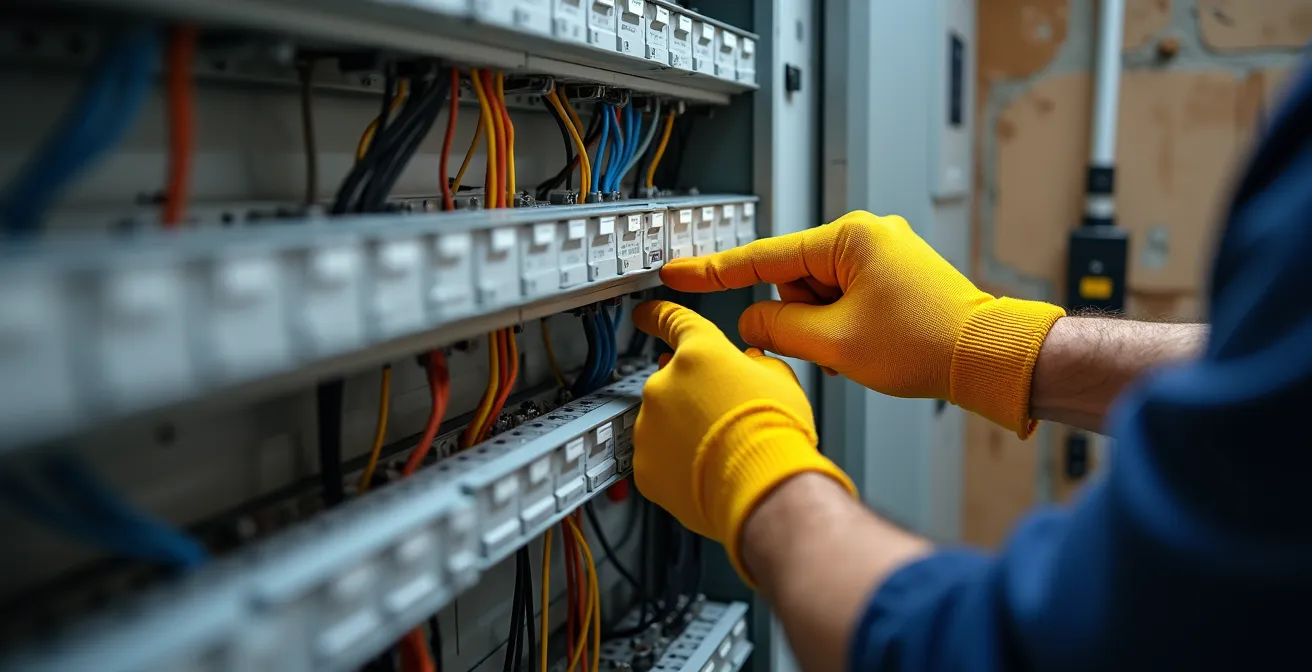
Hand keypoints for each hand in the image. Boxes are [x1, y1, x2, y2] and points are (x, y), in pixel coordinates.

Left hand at [631, 300, 855, 580]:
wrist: (765, 485)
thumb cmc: (776, 432)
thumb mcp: (779, 379)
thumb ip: (756, 364)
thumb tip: (751, 365)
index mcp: (700, 353)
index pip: (671, 321)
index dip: (657, 315)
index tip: (644, 315)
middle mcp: (665, 382)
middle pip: (671, 381)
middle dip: (692, 395)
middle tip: (722, 415)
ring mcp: (649, 424)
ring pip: (661, 421)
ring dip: (683, 430)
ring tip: (719, 450)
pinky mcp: (644, 464)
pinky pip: (656, 458)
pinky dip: (674, 463)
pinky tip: (703, 471)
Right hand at [659, 211, 1065, 435]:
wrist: (989, 358)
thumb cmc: (928, 345)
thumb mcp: (834, 343)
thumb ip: (777, 327)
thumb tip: (752, 320)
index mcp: (851, 238)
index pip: (763, 255)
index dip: (715, 270)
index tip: (677, 270)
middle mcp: (868, 235)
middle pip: (793, 278)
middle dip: (800, 316)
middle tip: (832, 345)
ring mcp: (884, 253)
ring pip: (817, 293)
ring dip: (823, 326)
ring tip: (860, 347)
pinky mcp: (894, 274)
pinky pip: (844, 297)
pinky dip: (842, 325)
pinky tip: (868, 345)